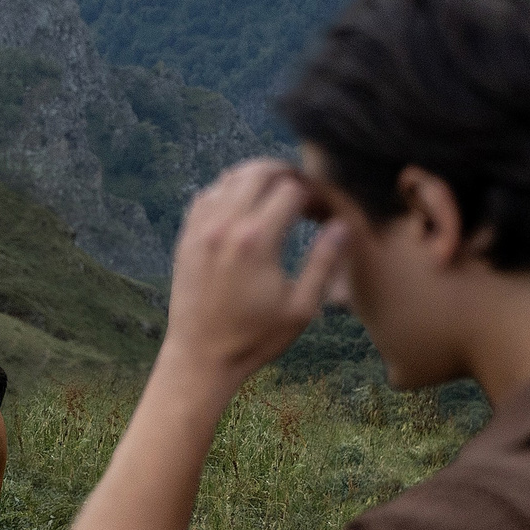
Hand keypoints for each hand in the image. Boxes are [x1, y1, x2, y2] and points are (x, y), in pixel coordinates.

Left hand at [160, 159, 348, 385]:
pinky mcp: (187, 238)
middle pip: (259, 171)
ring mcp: (201, 230)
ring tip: (275, 195)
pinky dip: (228, 190)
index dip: (312, 193)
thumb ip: (324, 262)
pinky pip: (207, 195)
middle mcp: (226, 226)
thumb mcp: (301, 308)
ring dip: (256, 178)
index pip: (291, 189)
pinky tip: (243, 208)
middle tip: (300, 192)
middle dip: (286, 174)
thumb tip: (342, 225)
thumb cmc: (254, 338)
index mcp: (258, 241)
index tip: (320, 210)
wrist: (200, 358)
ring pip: (231, 177)